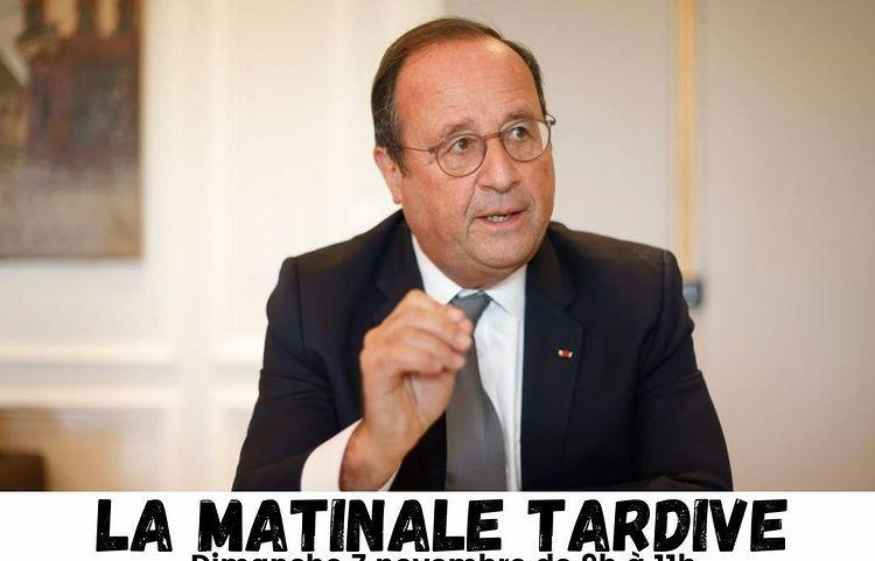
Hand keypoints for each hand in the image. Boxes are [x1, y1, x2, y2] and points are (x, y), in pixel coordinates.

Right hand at [340, 289, 472, 488]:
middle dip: (446, 328)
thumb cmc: (418, 400)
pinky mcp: (372, 368)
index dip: (441, 311)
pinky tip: (436, 369)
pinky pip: (398, 353)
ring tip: (454, 363)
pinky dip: (423, 358)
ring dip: (439, 345)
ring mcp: (374, 350)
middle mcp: (381, 334)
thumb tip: (461, 318)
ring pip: (408, 331)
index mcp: (396, 328)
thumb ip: (451, 341)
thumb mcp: (444, 363)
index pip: (416, 301)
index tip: (462, 329)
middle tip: (464, 345)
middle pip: (414, 313)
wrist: (401, 433)